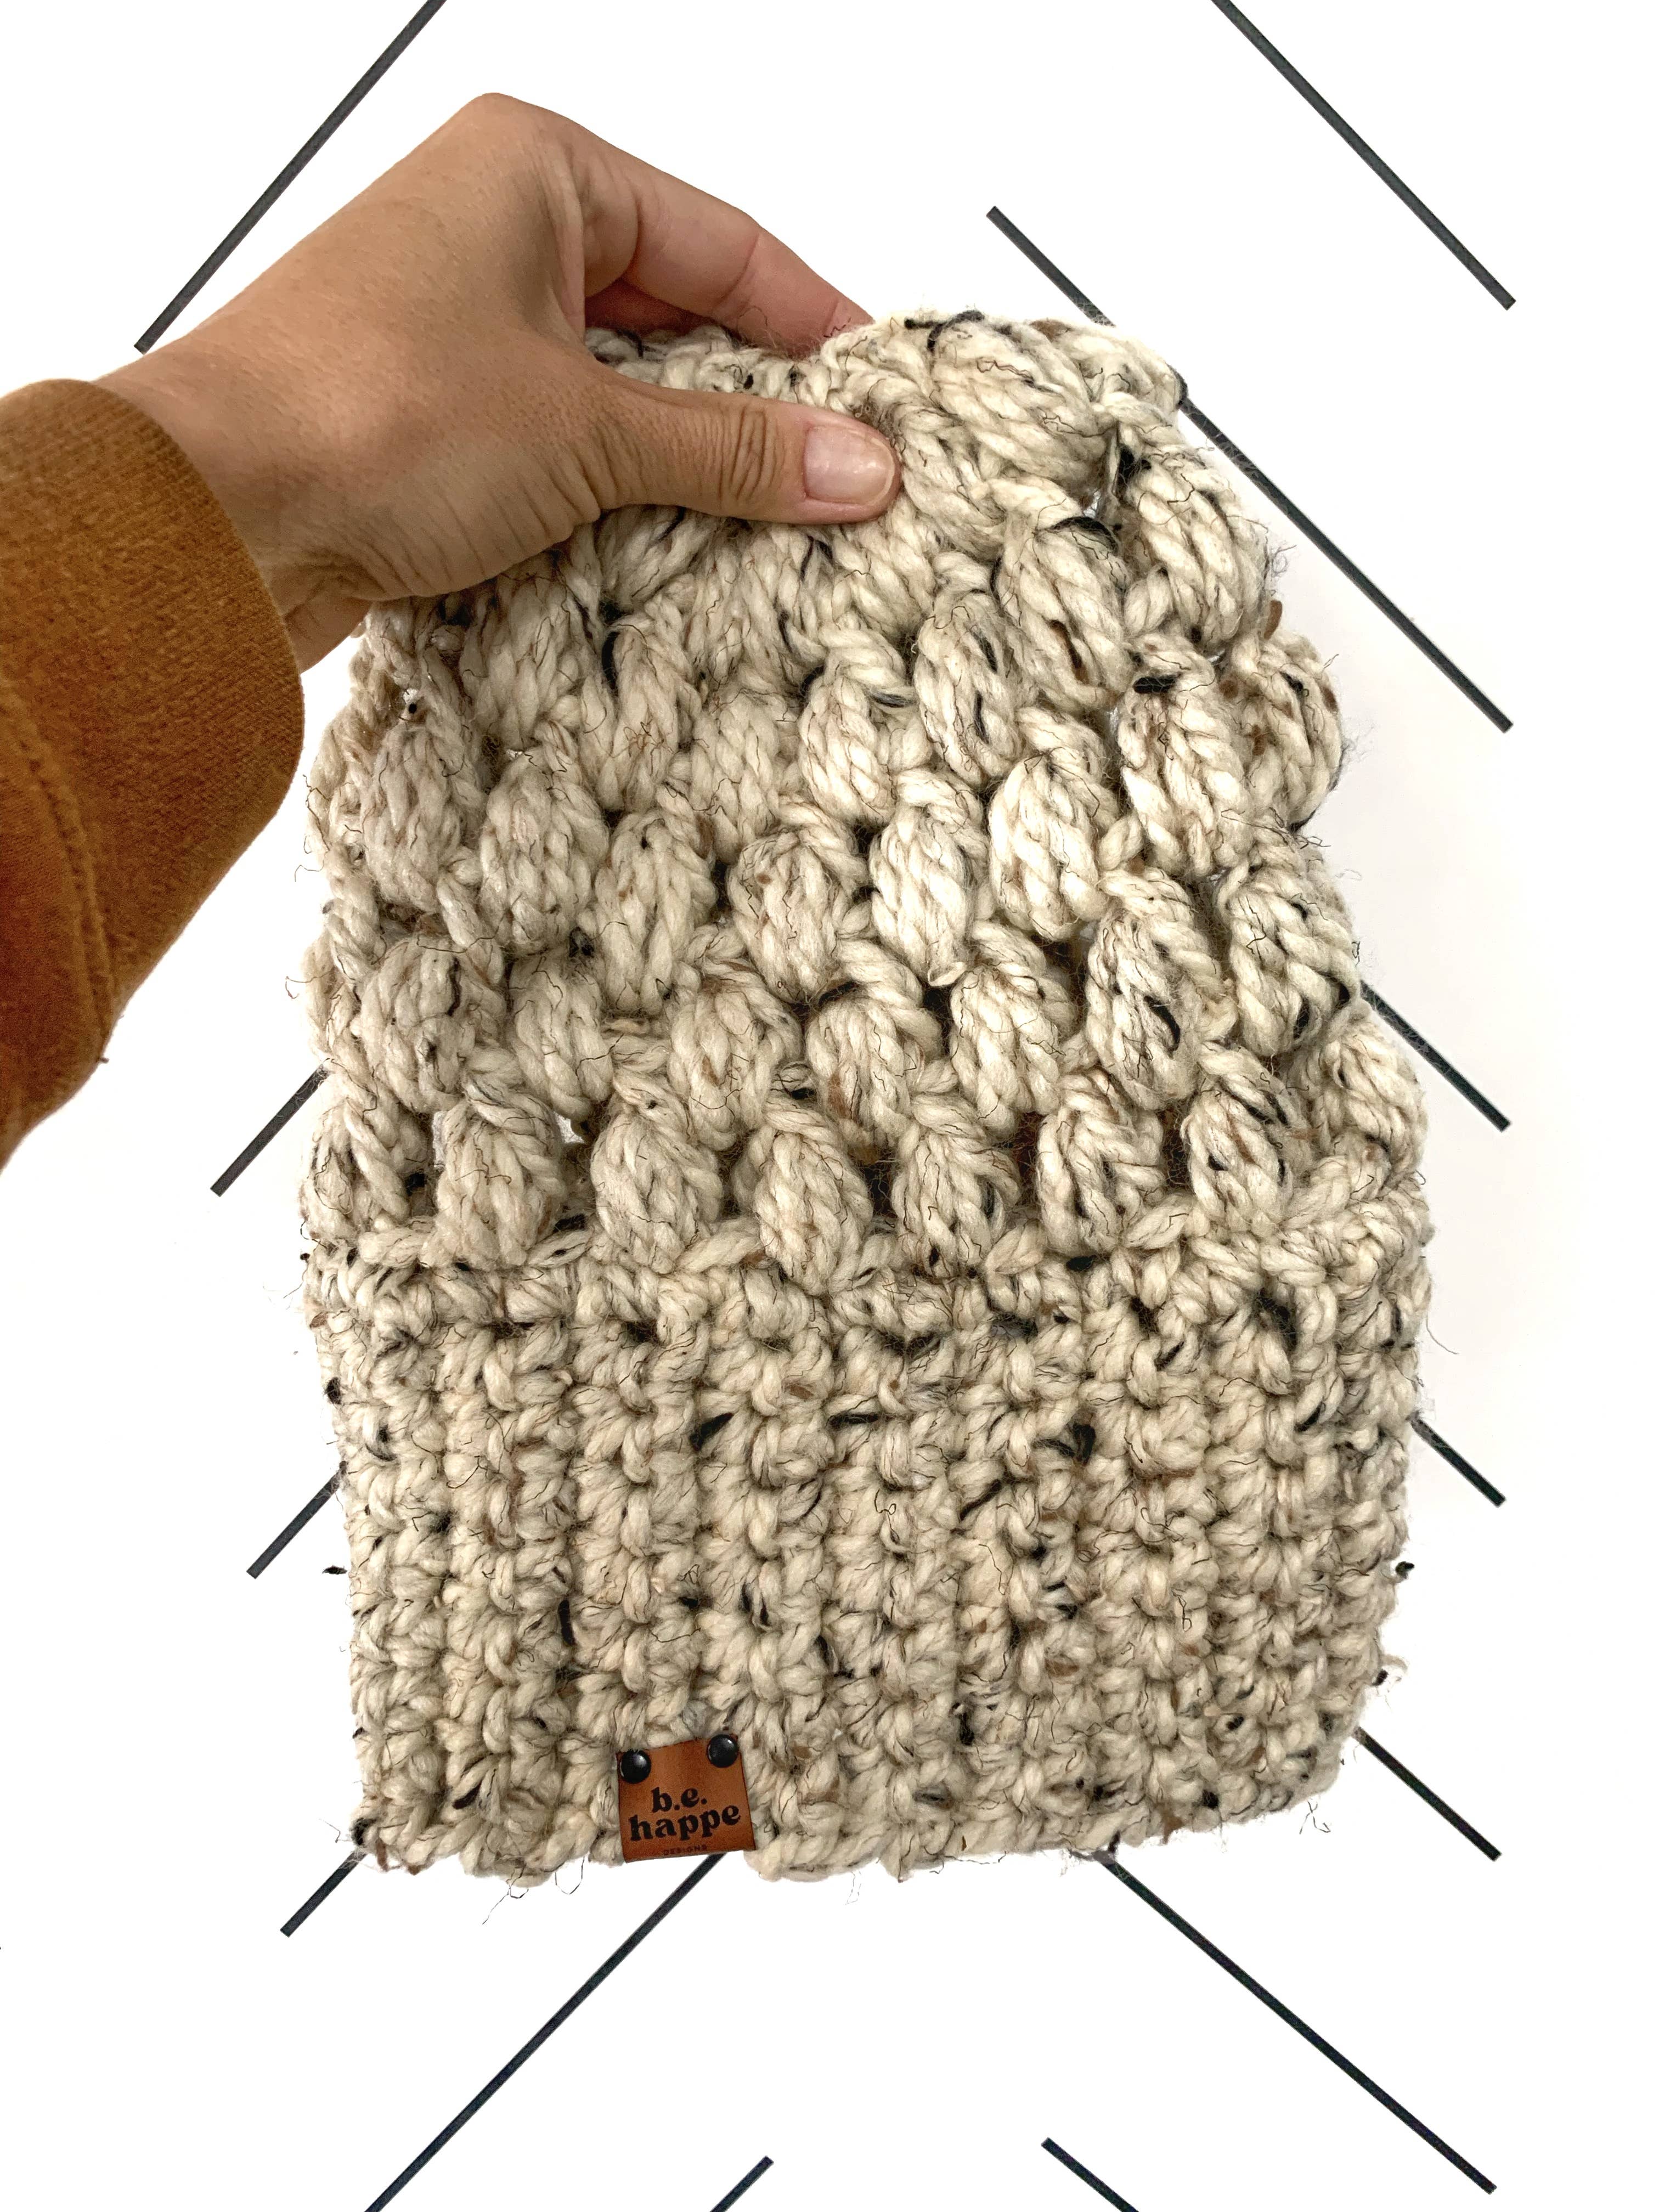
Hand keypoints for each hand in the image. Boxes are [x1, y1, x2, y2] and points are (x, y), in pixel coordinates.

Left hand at [97, 95, 900, 669]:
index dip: (812, 327)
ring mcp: (458, 332)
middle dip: (750, 407)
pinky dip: (613, 501)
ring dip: (682, 467)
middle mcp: (493, 235)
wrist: (210, 520)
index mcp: (536, 171)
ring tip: (766, 532)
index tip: (880, 404)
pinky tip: (665, 554)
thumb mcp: (588, 429)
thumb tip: (854, 462)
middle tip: (836, 482)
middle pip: (673, 318)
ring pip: (616, 394)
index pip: (722, 245)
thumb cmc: (362, 414)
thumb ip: (732, 448)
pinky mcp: (433, 423)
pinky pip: (559, 452)